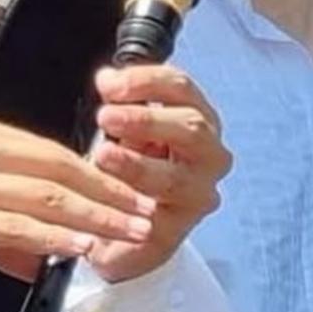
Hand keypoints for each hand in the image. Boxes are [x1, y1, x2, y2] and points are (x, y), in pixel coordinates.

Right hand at [0, 109, 157, 284]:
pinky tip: (79, 248)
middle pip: (58, 169)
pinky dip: (52, 238)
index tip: (129, 193)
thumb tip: (40, 260)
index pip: (50, 152)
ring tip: (128, 234)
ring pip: (44, 197)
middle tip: (145, 213)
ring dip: (94, 218)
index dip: (96, 174)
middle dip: (109, 194)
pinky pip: (12, 226)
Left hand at [86, 63, 231, 282]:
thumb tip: (107, 80)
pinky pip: (155, 218)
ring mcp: (198, 194)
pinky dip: (130, 205)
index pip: (181, 88)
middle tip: (106, 116)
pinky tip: (107, 196)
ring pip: (175, 177)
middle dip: (146, 120)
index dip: (146, 81)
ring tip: (103, 155)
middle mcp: (209, 154)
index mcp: (197, 118)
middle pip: (191, 127)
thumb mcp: (128, 127)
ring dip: (136, 164)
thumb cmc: (133, 168)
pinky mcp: (177, 231)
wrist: (125, 228)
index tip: (109, 84)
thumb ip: (122, 101)